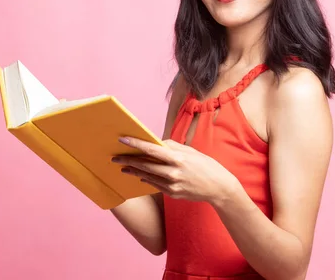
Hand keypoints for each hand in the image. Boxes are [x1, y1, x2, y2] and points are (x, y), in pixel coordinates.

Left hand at [112, 137, 240, 204]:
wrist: (219, 187)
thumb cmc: (206, 165)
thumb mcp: (191, 152)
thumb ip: (173, 147)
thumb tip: (156, 143)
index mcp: (178, 158)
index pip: (152, 149)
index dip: (136, 144)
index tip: (122, 139)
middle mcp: (173, 172)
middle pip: (145, 165)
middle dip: (128, 160)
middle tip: (115, 157)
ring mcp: (172, 185)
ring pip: (147, 176)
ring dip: (134, 170)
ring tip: (123, 166)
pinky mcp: (173, 194)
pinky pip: (155, 185)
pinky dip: (146, 179)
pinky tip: (139, 175)